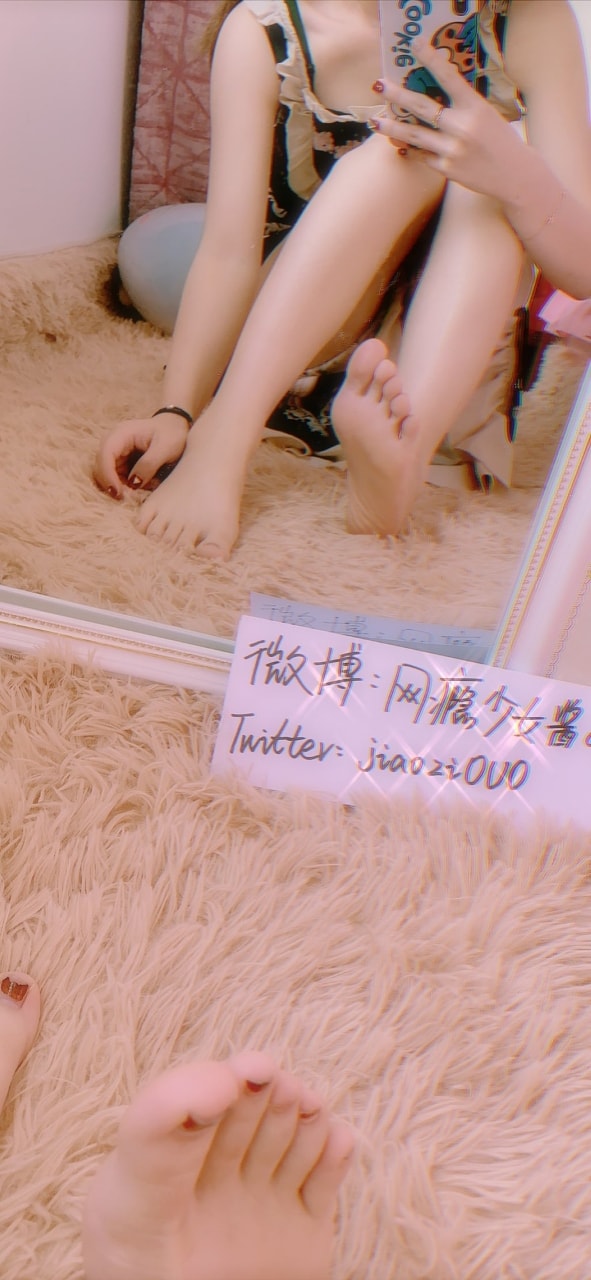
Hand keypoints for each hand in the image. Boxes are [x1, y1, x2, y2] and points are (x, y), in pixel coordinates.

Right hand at [93, 414, 189, 498]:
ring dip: (119, 488)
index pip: (105, 454)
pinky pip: (116, 479)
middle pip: (100, 467)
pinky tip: (140, 490)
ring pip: (106, 476)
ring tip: (137, 494)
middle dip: (111, 484)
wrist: (176, 429)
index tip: (117, 493)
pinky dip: (125, 488)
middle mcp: (114, 443)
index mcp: (122, 433)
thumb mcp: (166, 447)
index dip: (107, 475)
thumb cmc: (172, 434)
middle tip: (127, 499)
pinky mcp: (121, 464)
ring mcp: (116, 454)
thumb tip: (134, 483)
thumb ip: (149, 464)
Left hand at [373, 38, 524, 202]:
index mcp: (474, 106)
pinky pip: (422, 155)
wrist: (514, 174)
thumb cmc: (498, 140)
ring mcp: (452, 149)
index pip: (448, 77)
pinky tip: (400, 144)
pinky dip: (411, 149)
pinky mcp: (447, 168)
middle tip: (378, 85)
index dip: (431, 58)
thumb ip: (461, 105)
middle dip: (397, 94)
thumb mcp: (485, 114)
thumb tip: (432, 94)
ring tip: (374, 121)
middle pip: (422, 106)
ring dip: (391, 128)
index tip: (415, 44)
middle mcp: (461, 126)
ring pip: (414, 135)